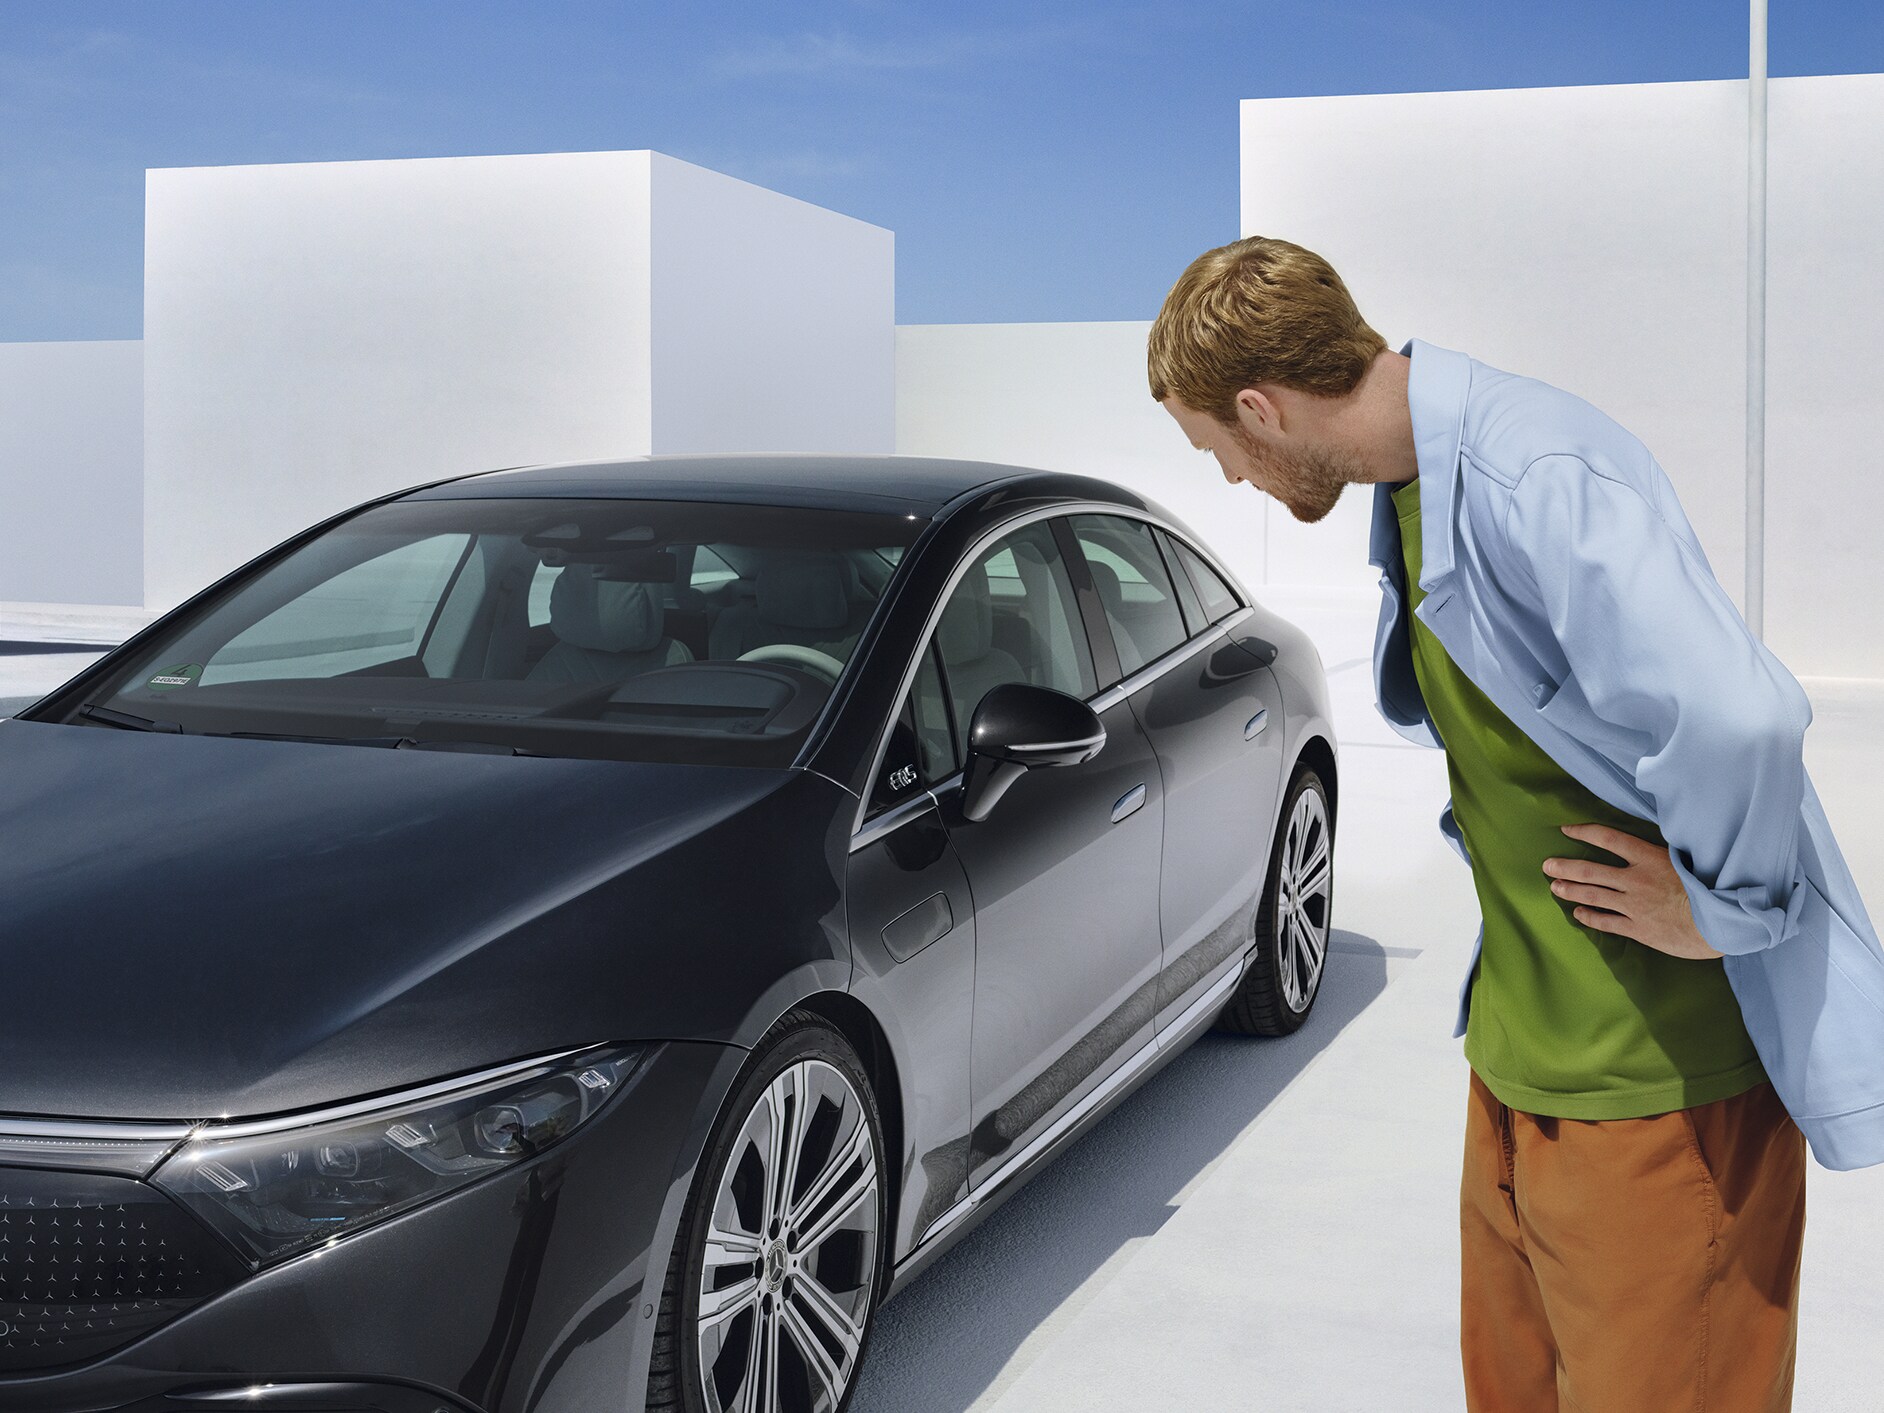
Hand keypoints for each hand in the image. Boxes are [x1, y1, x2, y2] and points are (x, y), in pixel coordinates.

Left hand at [1542, 822, 1724, 959]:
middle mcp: (1635, 880)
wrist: (1722, 923)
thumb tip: (1648, 846)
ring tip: (1555, 887)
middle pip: (1590, 870)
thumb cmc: (1712, 888)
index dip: (1585, 832)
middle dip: (1566, 866)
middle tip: (1547, 864)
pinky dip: (1589, 917)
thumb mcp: (1688, 860)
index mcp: (1649, 858)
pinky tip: (1578, 913)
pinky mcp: (1638, 928)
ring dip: (1571, 890)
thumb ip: (1663, 854)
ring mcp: (1634, 905)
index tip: (1567, 829)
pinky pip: (1606, 922)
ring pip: (1593, 895)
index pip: (1608, 839)